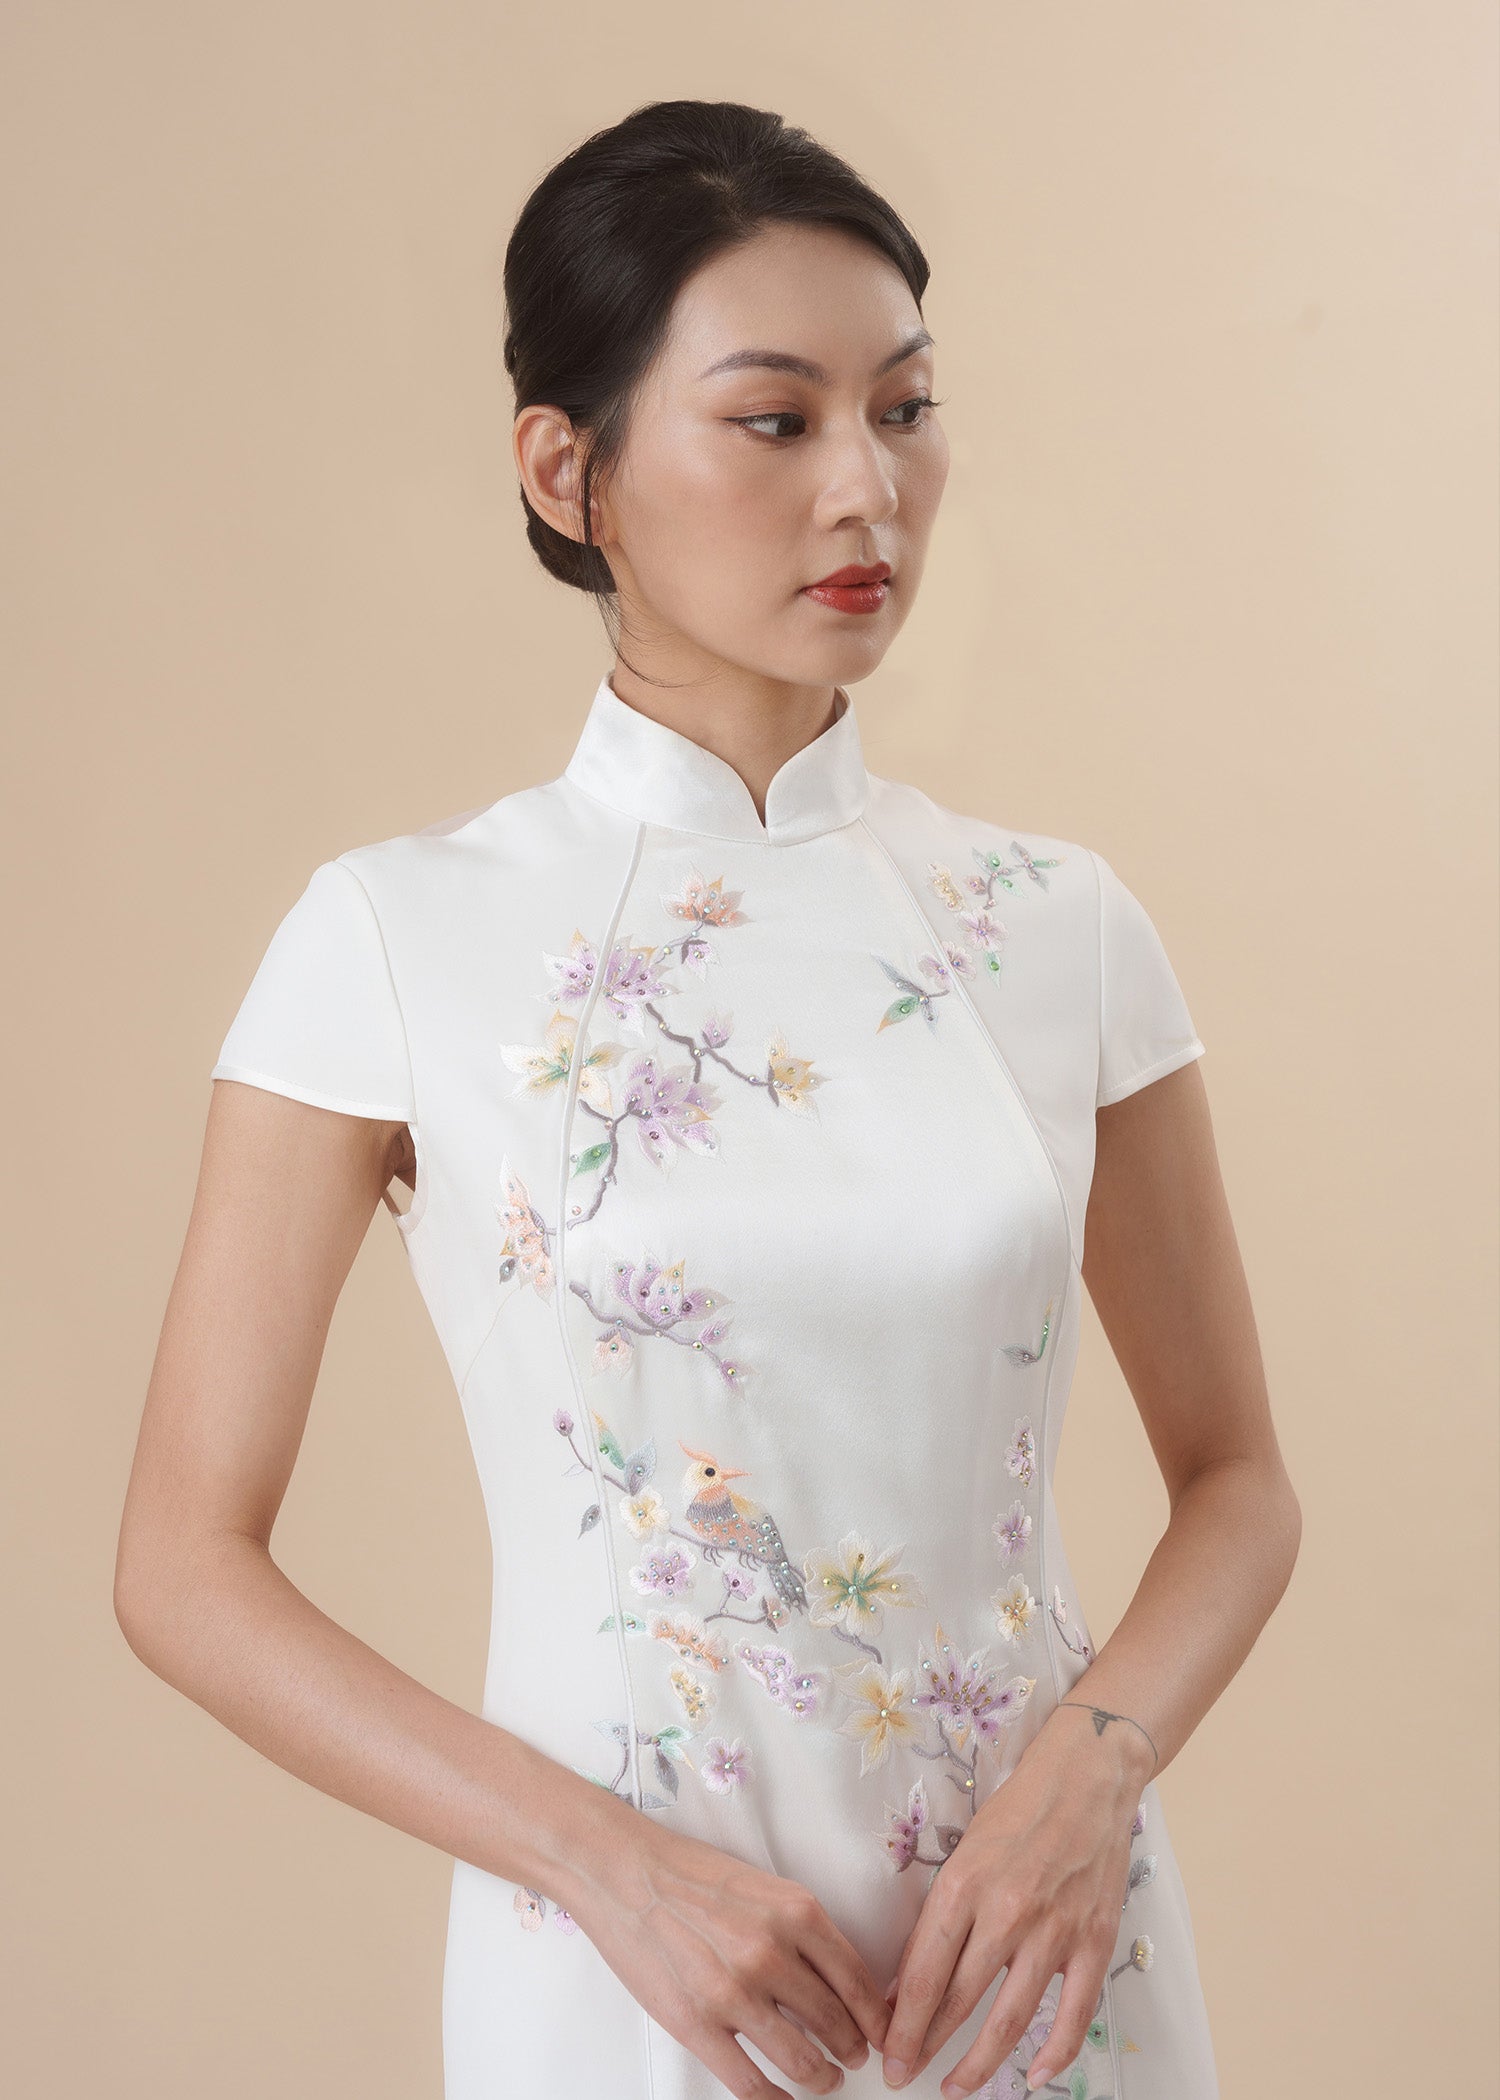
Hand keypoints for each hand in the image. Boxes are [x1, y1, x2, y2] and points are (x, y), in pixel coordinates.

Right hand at [567, 1816, 893, 2097]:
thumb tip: (836, 1978)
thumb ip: (800, 1929)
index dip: (877, 2017)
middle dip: (853, 2049)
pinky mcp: (696, 2024)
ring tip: (825, 2078)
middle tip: (854, 2058)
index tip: (883, 2032)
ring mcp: (734, 1992)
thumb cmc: (689, 1873)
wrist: (623, 1872)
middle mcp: (772, 1952)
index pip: (858, 1980)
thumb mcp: (762, 1886)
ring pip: (801, 2059)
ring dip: (821, 2077)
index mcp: (796, 1912)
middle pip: (836, 2023)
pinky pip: (750, 2083)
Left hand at [878, 1712, 1151, 2095]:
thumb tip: (907, 1979)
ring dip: (978, 2063)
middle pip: (957, 2001)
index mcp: (964, 1885)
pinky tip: (1031, 2076)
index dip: (901, 2022)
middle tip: (903, 2074)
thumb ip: (941, 1915)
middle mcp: (1005, 1912)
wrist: (1086, 1779)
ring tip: (955, 2087)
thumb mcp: (963, 1853)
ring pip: (1009, 2019)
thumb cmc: (1018, 1811)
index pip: (922, 1972)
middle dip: (924, 2046)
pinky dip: (1053, 2053)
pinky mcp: (1093, 1942)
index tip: (886, 2052)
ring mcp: (1053, 1931)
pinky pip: (1073, 2014)